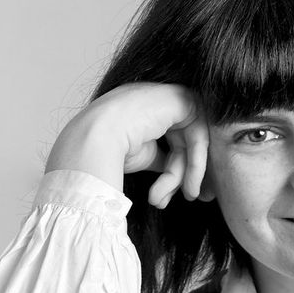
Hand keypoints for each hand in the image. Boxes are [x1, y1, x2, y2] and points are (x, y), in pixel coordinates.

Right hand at [45, 82, 211, 205]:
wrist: (95, 141)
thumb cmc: (107, 153)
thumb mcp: (143, 156)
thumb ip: (162, 158)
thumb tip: (174, 172)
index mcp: (142, 109)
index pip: (174, 139)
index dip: (182, 168)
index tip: (188, 195)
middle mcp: (156, 100)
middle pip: (185, 140)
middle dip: (190, 172)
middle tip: (191, 197)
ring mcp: (167, 95)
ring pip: (194, 139)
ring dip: (191, 171)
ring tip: (185, 195)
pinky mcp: (179, 98)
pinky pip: (199, 132)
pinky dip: (197, 160)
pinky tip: (188, 183)